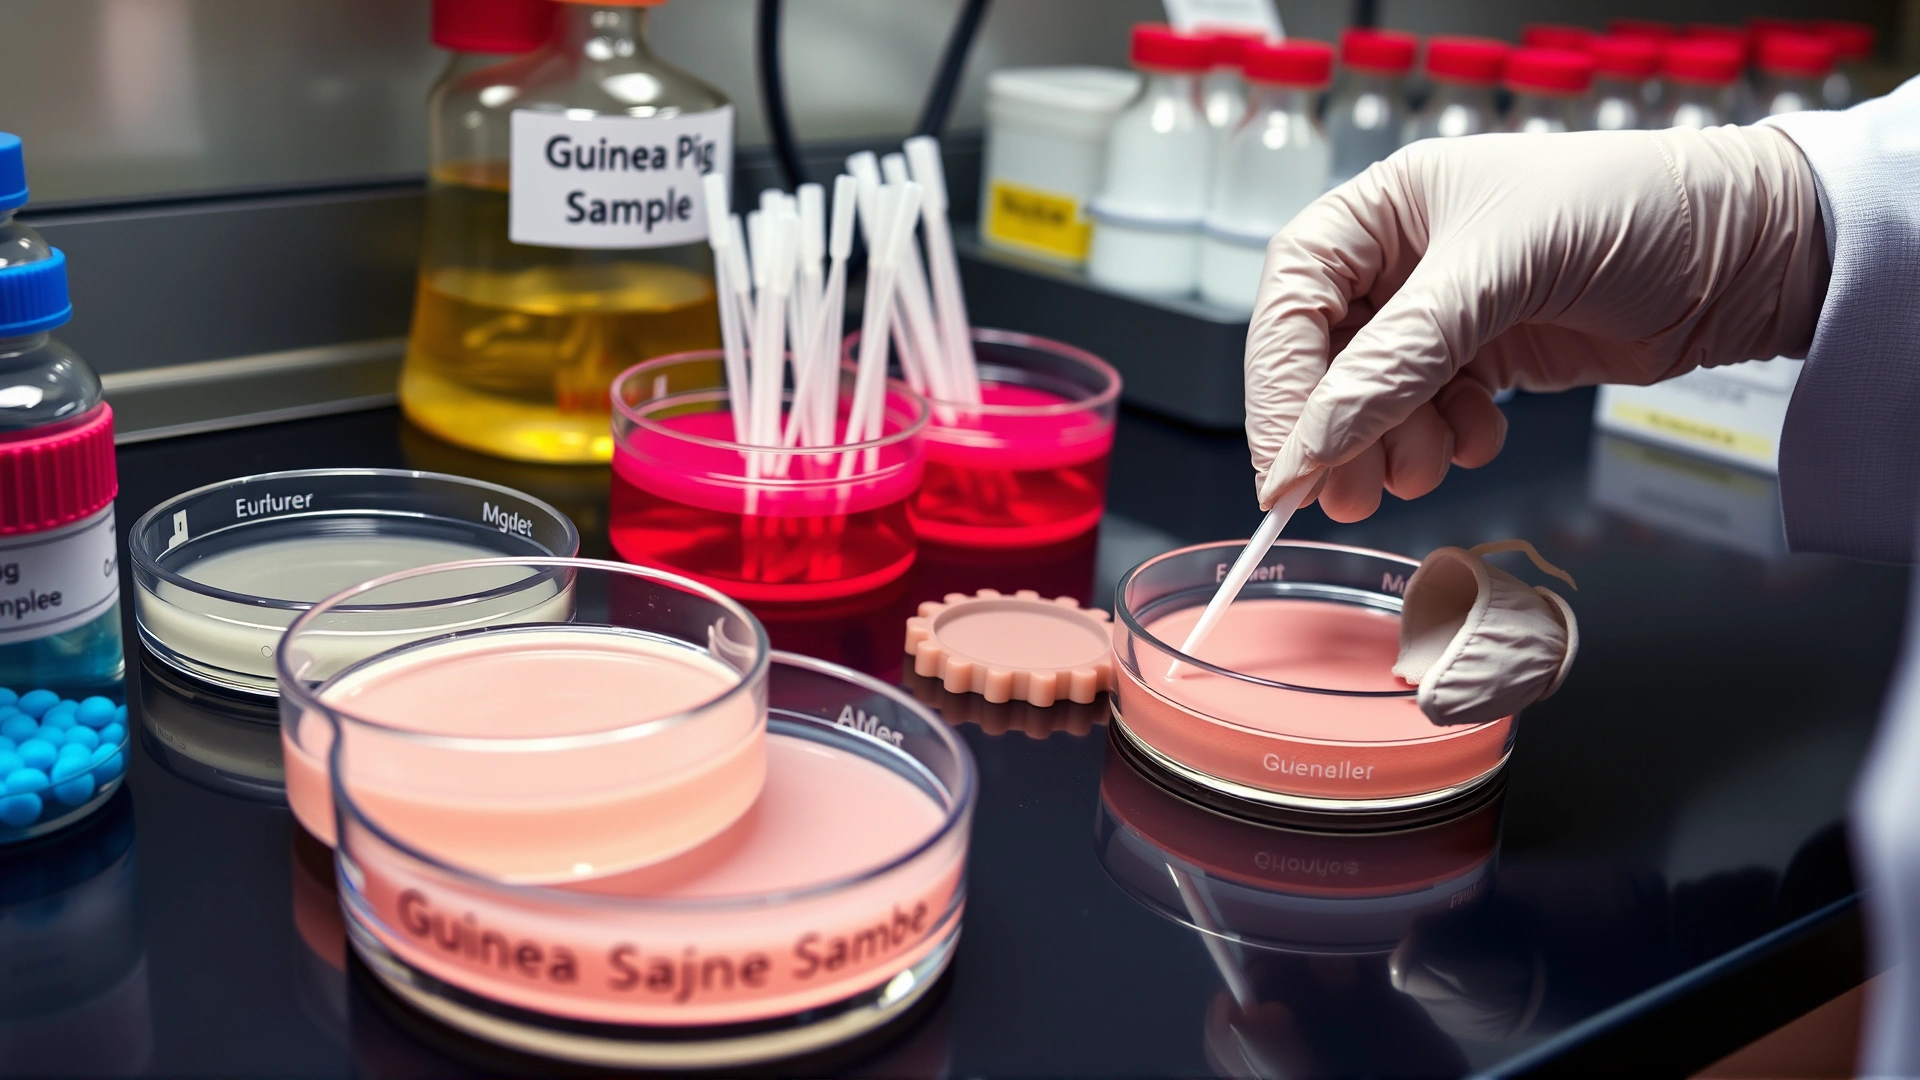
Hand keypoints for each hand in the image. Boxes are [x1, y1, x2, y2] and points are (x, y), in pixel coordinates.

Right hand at [1245, 125, 1827, 519]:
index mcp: (1383, 209)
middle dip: (1336, 434)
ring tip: (1431, 464)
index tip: (1285, 467)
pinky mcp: (1484, 359)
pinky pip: (1428, 418)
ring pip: (1372, 403)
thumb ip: (1397, 364)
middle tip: (1349, 496)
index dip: (1278, 386)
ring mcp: (1442, 314)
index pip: (1291, 302)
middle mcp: (1401, 261)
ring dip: (1393, 447)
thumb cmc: (1631, 212)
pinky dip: (1448, 442)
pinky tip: (1486, 432)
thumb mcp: (1498, 276)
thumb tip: (1311, 446)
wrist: (1749, 251)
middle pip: (1322, 363)